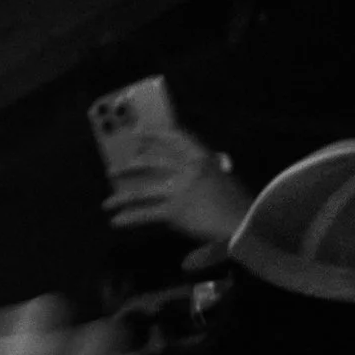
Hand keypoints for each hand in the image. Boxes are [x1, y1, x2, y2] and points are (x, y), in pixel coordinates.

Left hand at [103, 129, 253, 246]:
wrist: (248, 223)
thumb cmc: (241, 206)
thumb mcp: (224, 182)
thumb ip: (207, 176)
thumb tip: (195, 175)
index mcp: (205, 159)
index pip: (178, 138)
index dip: (156, 133)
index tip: (139, 132)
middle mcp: (190, 169)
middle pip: (154, 162)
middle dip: (131, 166)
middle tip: (114, 170)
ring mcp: (180, 189)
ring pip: (143, 191)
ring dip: (122, 197)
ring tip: (107, 203)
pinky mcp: (174, 210)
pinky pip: (146, 213)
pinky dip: (129, 218)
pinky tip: (116, 222)